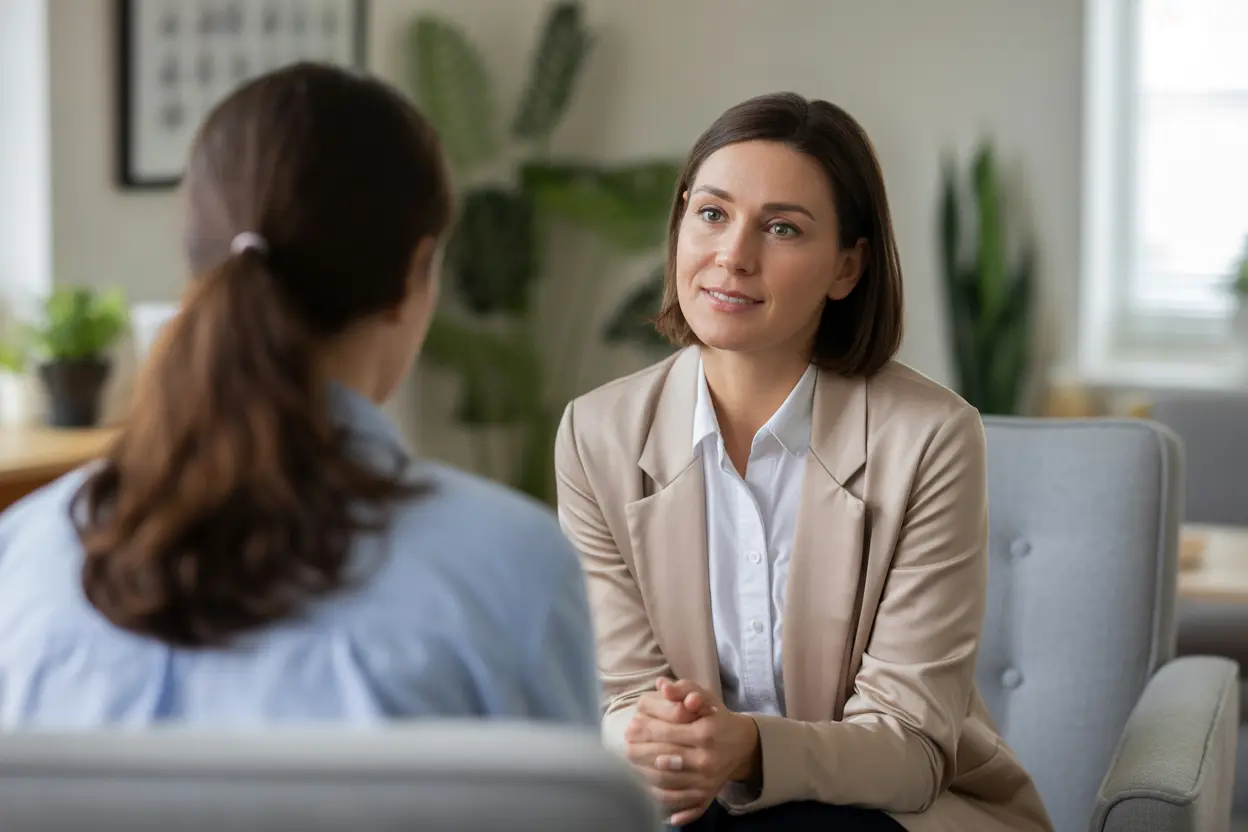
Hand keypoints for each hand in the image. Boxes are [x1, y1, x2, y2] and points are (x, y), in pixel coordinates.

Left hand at [624, 679, 759, 825]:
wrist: (742, 746)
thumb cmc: (717, 718)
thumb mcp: (706, 697)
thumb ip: (684, 688)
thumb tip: (662, 685)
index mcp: (705, 734)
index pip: (666, 733)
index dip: (645, 729)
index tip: (631, 725)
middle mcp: (707, 760)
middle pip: (662, 759)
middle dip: (639, 752)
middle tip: (625, 746)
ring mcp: (706, 782)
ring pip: (665, 782)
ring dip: (642, 774)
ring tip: (629, 764)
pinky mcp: (705, 797)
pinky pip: (675, 800)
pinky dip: (657, 796)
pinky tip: (644, 787)